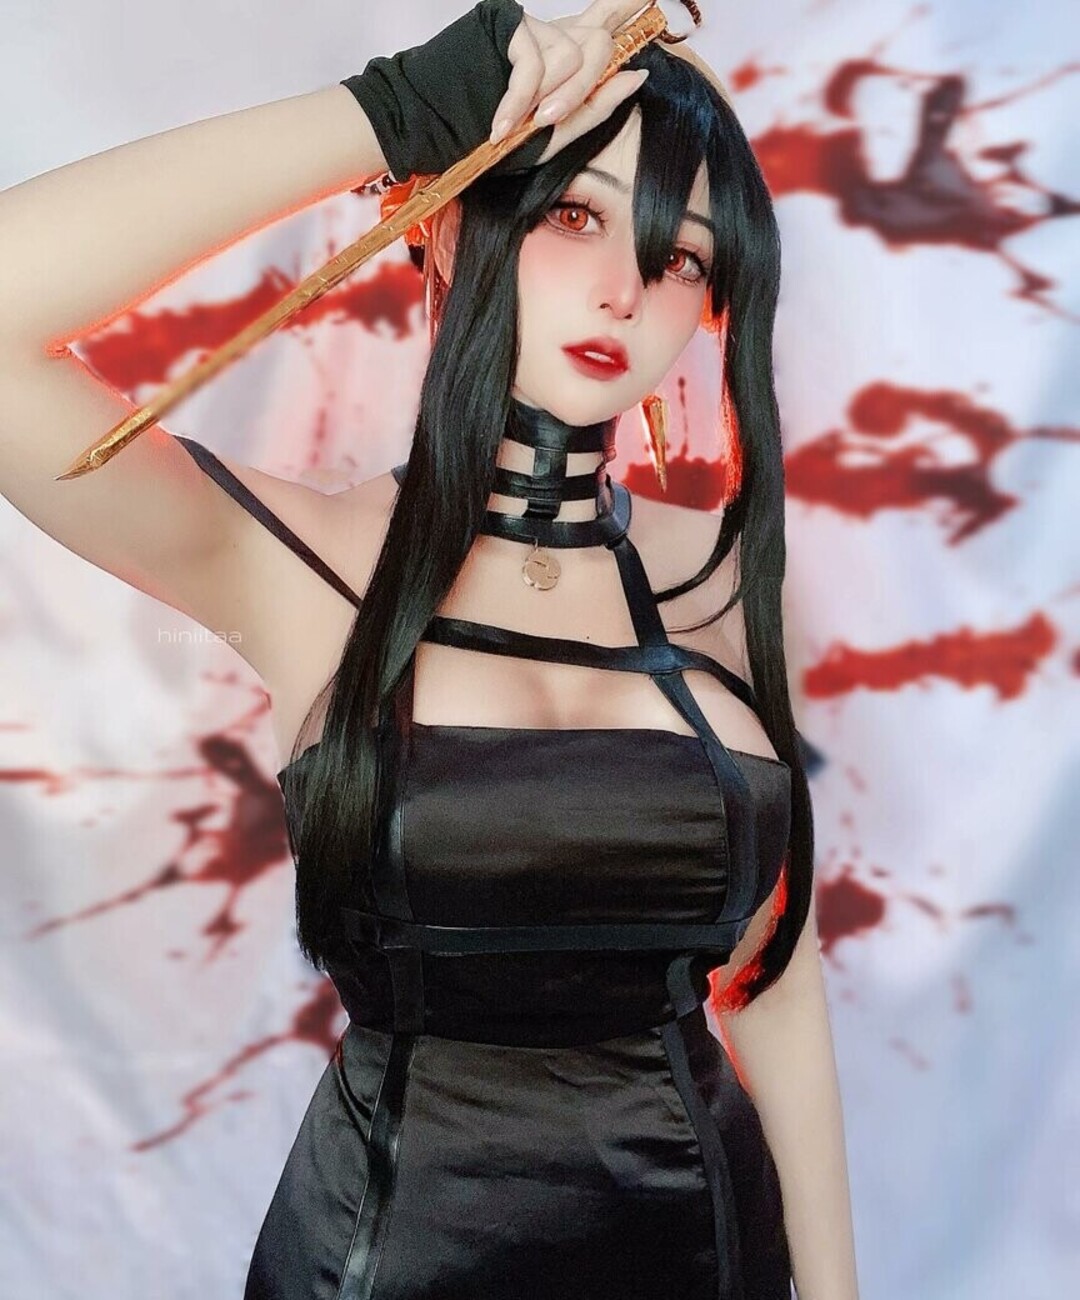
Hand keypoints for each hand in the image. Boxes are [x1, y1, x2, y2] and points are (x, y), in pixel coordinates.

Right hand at [489, 2, 651, 164]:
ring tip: (521, 121)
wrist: (437, 129)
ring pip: (572, 54)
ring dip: (551, 95)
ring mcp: (531, 26)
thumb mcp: (554, 134)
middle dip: (582, 87)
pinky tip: (502, 122)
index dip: (627, 3)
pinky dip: (520, 98)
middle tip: (550, 118)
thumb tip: (636, 75)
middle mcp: (554, 34)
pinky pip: (535, 61)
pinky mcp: (508, 24)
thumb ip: (596, 106)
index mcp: (567, 56)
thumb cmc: (493, 136)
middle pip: (599, 42)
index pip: (606, 17)